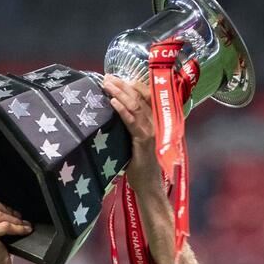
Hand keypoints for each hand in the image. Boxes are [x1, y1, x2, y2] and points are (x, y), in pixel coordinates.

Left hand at [103, 74, 163, 195]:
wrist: (149, 186)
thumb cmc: (141, 166)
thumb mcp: (135, 141)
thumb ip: (130, 127)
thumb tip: (113, 113)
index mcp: (155, 121)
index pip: (146, 96)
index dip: (132, 84)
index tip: (116, 77)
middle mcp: (156, 123)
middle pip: (140, 97)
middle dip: (123, 85)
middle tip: (108, 77)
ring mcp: (152, 131)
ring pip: (136, 106)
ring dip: (120, 93)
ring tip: (107, 84)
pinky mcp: (144, 141)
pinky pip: (133, 122)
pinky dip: (122, 110)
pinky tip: (113, 102)